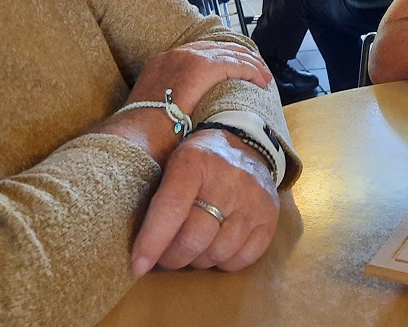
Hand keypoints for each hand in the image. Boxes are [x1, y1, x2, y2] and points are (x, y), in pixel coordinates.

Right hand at [128, 41, 271, 118]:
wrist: (139, 131)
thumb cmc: (146, 130)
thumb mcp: (157, 106)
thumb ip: (173, 99)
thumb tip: (187, 111)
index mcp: (164, 61)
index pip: (201, 51)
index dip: (223, 57)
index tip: (236, 65)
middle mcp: (177, 54)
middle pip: (218, 48)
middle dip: (241, 57)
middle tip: (257, 68)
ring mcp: (190, 58)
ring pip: (230, 54)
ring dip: (250, 64)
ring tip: (264, 76)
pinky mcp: (204, 67)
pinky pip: (235, 65)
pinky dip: (250, 72)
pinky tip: (261, 81)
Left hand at [131, 128, 279, 273]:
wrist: (246, 143)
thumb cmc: (200, 159)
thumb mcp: (174, 159)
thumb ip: (157, 194)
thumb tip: (138, 244)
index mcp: (195, 161)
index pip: (171, 208)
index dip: (152, 241)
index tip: (138, 265)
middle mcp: (228, 180)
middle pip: (194, 238)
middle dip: (173, 256)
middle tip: (166, 256)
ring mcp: (253, 200)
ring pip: (217, 252)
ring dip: (198, 259)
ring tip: (192, 248)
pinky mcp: (269, 217)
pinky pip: (242, 258)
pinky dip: (224, 261)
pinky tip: (216, 247)